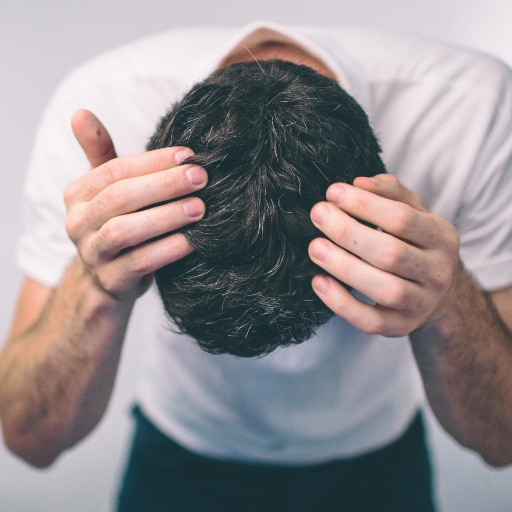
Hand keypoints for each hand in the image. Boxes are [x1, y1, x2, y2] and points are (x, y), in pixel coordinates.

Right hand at [64, 110, 206, 301]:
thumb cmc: (118, 223)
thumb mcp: (108, 190)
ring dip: (166, 217)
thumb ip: (101, 154)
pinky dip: (168, 250)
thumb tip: (80, 112)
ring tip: (200, 208)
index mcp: (78, 194)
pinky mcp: (111, 281)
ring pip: (125, 231)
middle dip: (163, 185)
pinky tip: (193, 241)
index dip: (152, 162)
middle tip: (201, 178)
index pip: (114, 171)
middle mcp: (78, 223)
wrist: (110, 279)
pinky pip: (139, 263)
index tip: (189, 155)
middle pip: (119, 197)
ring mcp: (92, 255)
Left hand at [308, 174, 460, 335]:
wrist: (435, 293)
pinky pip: (370, 321)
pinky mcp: (401, 327)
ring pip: (384, 289)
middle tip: (318, 214)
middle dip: (348, 232)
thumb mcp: (413, 212)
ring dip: (344, 267)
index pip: (403, 219)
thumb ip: (390, 193)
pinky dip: (341, 303)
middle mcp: (438, 272)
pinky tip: (319, 281)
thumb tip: (359, 183)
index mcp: (442, 237)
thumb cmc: (414, 244)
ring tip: (315, 247)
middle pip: (391, 254)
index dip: (365, 205)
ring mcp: (421, 304)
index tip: (333, 193)